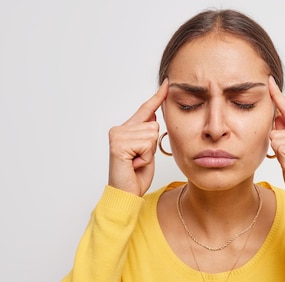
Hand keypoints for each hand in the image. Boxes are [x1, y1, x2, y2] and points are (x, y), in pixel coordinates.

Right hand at [108, 79, 167, 195]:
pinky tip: (134, 164)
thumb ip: (148, 134)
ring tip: (137, 162)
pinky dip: (145, 157)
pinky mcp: (119, 145)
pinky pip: (146, 144)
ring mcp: (117, 136)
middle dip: (152, 146)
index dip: (157, 97)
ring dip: (149, 153)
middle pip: (154, 126)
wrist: (126, 194)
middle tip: (140, 160)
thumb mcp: (147, 151)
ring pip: (151, 135)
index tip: (167, 84)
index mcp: (126, 129)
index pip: (145, 110)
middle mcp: (119, 129)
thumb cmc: (136, 176)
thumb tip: (153, 116)